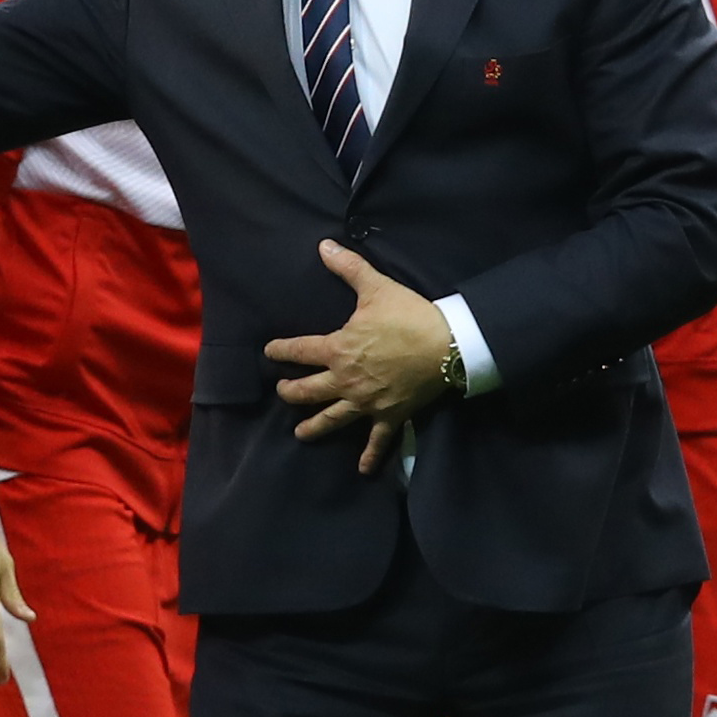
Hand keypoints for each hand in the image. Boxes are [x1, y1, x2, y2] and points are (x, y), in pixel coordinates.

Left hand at [264, 240, 451, 475]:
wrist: (447, 345)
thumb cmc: (409, 315)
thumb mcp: (375, 287)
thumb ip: (348, 267)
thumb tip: (322, 245)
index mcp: (337, 349)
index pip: (298, 351)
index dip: (280, 350)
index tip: (269, 352)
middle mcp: (345, 380)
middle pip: (307, 391)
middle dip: (290, 392)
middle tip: (283, 391)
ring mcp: (367, 402)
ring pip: (332, 419)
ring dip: (314, 427)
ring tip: (300, 434)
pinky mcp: (390, 416)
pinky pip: (378, 441)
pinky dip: (370, 456)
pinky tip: (363, 470)